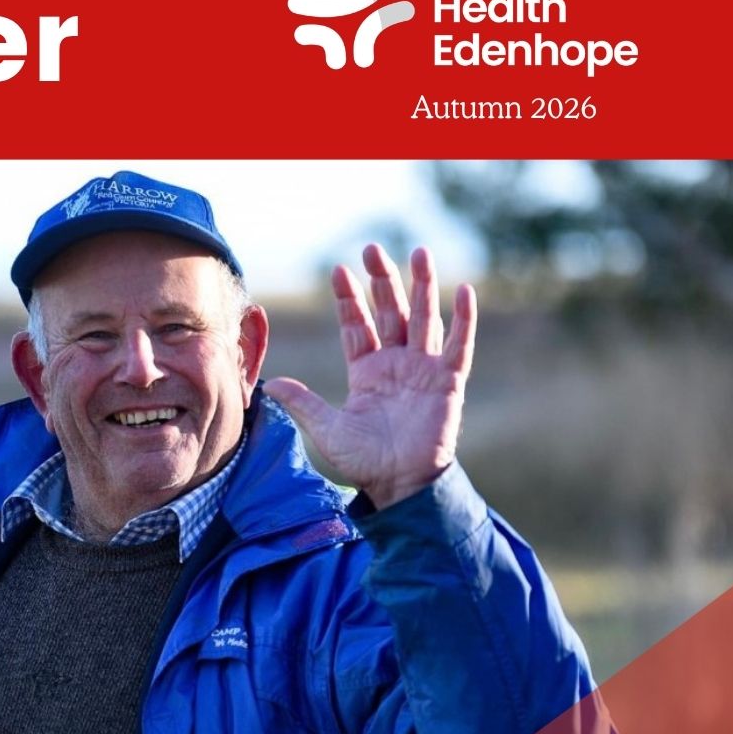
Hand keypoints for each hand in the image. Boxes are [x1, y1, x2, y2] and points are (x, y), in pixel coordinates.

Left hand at [265, 245, 475, 510]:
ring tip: (420, 251)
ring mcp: (423, 369)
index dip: (348, 299)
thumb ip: (303, 404)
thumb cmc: (365, 461)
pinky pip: (458, 345)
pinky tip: (463, 291)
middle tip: (372, 248)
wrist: (400, 485)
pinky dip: (463, 320)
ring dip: (422, 286)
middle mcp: (396, 363)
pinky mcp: (448, 382)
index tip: (338, 271)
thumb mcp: (327, 430)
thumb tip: (269, 384)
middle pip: (389, 311)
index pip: (357, 326)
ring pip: (423, 318)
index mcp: (367, 371)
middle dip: (381, 280)